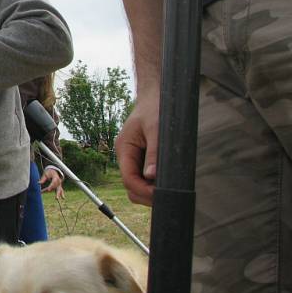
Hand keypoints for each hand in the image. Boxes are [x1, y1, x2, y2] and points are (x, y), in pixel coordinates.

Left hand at [40, 168, 64, 199]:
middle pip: (58, 187)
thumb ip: (43, 179)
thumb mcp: (45, 174)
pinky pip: (60, 190)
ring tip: (57, 199)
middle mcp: (58, 181)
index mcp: (55, 177)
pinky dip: (61, 194)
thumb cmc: (49, 172)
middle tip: (55, 197)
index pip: (53, 182)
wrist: (54, 171)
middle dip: (56, 192)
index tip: (48, 190)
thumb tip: (38, 183)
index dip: (51, 186)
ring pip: (59, 190)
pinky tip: (63, 198)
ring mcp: (59, 184)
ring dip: (58, 194)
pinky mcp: (59, 187)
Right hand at [115, 91, 158, 205]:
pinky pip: (143, 176)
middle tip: (166, 196)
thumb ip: (154, 153)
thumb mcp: (156, 129)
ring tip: (167, 189)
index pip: (128, 178)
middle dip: (145, 194)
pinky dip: (153, 183)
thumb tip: (151, 177)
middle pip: (130, 185)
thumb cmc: (154, 109)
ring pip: (137, 183)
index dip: (143, 190)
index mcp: (124, 148)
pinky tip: (165, 181)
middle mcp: (126, 155)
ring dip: (149, 190)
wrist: (155, 96)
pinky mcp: (141, 158)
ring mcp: (133, 157)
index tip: (161, 195)